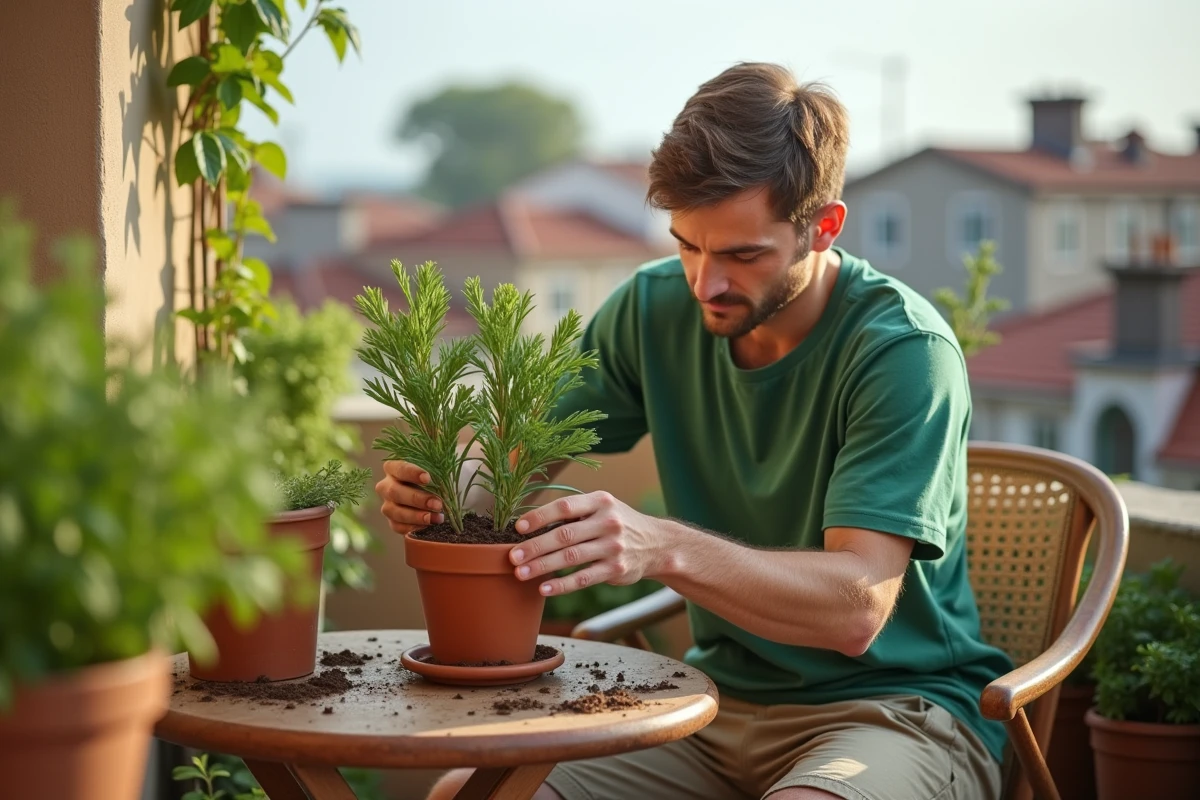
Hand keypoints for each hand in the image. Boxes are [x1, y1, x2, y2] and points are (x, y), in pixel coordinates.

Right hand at [375, 460, 443, 533]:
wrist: (436, 494)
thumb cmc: (436, 477)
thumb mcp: (437, 469)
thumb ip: (438, 471)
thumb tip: (445, 479)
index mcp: (394, 467)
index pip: (399, 468)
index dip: (412, 473)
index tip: (427, 478)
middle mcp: (386, 486)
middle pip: (394, 492)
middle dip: (417, 499)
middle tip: (437, 504)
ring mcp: (388, 505)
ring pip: (394, 511)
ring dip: (416, 516)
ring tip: (436, 518)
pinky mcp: (393, 521)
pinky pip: (398, 526)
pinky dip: (413, 527)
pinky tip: (429, 525)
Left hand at [509, 491, 665, 596]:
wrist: (658, 544)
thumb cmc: (618, 523)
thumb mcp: (602, 507)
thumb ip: (574, 512)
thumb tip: (531, 523)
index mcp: (600, 501)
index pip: (565, 506)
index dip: (540, 516)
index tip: (519, 527)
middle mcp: (608, 522)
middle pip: (564, 534)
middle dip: (535, 546)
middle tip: (512, 556)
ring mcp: (613, 547)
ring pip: (571, 557)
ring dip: (542, 566)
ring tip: (521, 573)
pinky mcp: (616, 569)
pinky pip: (583, 578)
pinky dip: (562, 585)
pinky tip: (544, 588)